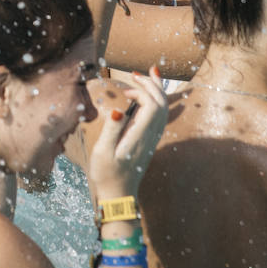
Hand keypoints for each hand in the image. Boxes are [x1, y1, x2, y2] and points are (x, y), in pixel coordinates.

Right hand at [86, 68, 167, 198]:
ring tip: (151, 75)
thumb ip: (111, 130)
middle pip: (161, 105)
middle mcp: (149, 136)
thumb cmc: (106, 173)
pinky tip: (150, 96)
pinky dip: (157, 102)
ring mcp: (151, 139)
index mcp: (139, 136)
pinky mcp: (149, 141)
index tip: (126, 89)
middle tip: (137, 73)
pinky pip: (159, 117)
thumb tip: (118, 109)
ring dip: (157, 91)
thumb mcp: (103, 152)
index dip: (143, 92)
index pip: (151, 106)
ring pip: (163, 110)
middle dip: (152, 85)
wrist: (119, 194)